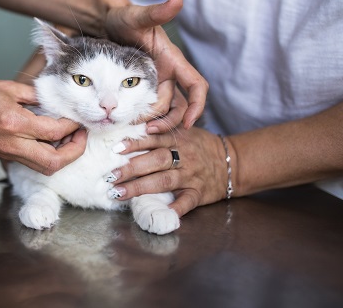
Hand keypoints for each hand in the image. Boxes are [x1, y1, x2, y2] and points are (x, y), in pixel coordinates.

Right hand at [0, 78, 86, 175]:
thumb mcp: (5, 87)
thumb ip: (34, 94)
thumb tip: (55, 99)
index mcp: (14, 122)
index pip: (55, 130)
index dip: (73, 124)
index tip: (78, 115)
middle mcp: (13, 143)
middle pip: (54, 161)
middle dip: (74, 151)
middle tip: (81, 135)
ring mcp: (9, 152)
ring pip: (44, 166)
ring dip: (62, 156)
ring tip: (69, 138)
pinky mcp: (5, 155)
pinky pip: (33, 161)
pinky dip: (47, 154)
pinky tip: (50, 139)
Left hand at [104, 0, 207, 128]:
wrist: (105, 23)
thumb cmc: (124, 18)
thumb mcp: (137, 16)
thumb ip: (156, 12)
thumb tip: (177, 0)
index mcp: (173, 60)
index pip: (196, 85)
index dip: (197, 105)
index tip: (189, 123)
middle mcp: (167, 74)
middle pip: (178, 105)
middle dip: (168, 120)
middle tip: (148, 131)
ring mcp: (154, 82)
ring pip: (162, 111)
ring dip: (154, 122)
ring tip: (137, 130)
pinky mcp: (139, 88)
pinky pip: (145, 108)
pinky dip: (141, 118)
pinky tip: (128, 124)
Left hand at [108, 127, 228, 216]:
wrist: (232, 162)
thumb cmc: (199, 146)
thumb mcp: (184, 133)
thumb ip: (162, 131)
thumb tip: (131, 129)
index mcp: (178, 140)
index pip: (153, 140)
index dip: (135, 143)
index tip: (116, 149)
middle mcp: (184, 157)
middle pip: (155, 161)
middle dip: (131, 169)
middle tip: (110, 176)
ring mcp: (191, 176)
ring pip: (164, 181)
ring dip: (140, 188)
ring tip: (119, 193)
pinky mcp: (199, 193)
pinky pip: (187, 202)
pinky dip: (176, 208)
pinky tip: (162, 213)